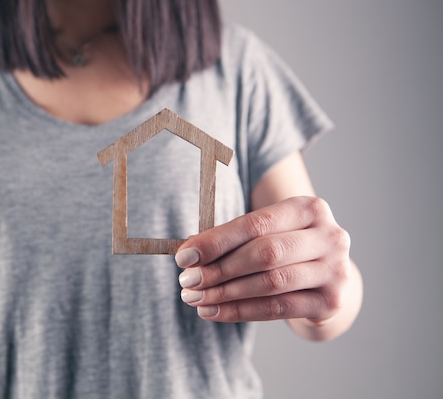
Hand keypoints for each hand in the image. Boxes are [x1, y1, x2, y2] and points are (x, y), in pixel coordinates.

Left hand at [175, 196, 351, 325]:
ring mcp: (335, 271)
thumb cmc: (285, 247)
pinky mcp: (330, 302)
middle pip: (265, 253)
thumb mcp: (265, 232)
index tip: (184, 256)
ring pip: (271, 283)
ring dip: (226, 293)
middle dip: (219, 269)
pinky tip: (213, 311)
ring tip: (195, 298)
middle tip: (187, 281)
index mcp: (309, 208)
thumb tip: (188, 252)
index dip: (216, 241)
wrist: (325, 277)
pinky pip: (277, 309)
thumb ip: (230, 238)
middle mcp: (330, 237)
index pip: (256, 224)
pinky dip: (239, 311)